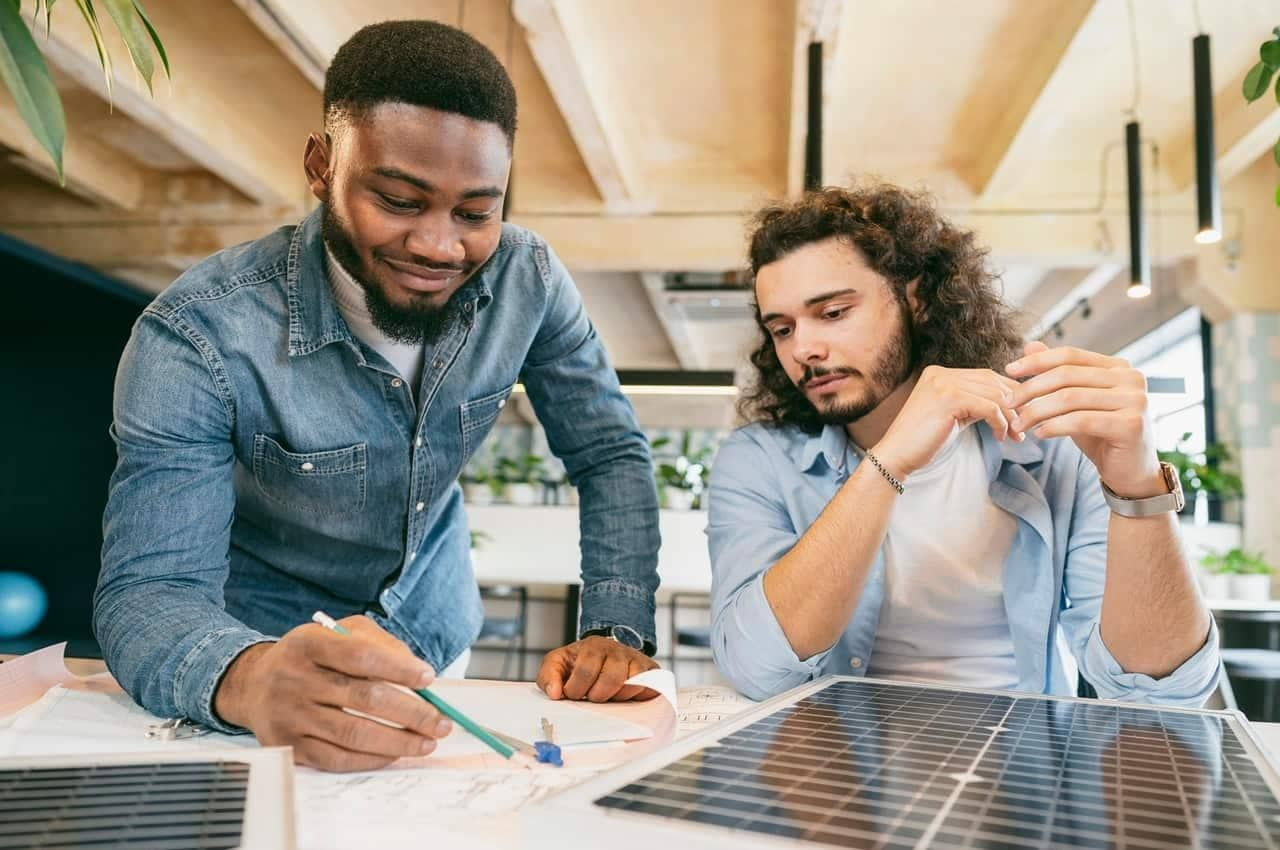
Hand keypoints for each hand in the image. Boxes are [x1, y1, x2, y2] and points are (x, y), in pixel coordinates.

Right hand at [213, 615, 451, 771]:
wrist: (255, 684)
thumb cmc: (312, 656)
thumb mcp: (341, 632)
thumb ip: (380, 644)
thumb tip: (419, 673)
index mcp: (308, 643)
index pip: (360, 656)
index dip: (398, 668)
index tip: (429, 678)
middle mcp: (294, 679)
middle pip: (363, 699)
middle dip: (411, 713)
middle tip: (441, 723)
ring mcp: (290, 716)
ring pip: (354, 734)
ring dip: (398, 741)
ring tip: (427, 742)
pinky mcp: (289, 746)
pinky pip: (337, 759)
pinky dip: (372, 759)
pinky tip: (395, 753)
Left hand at [536, 636, 659, 701]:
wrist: (605, 654)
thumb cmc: (579, 662)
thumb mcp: (558, 664)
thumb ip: (548, 676)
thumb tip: (554, 693)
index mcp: (593, 646)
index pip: (586, 671)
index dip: (576, 689)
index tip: (573, 694)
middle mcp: (617, 649)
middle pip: (612, 679)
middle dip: (598, 695)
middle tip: (592, 697)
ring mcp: (636, 659)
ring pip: (632, 684)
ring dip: (617, 697)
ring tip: (608, 695)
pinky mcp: (651, 670)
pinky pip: (649, 688)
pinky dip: (637, 696)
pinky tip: (625, 695)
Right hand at [874, 365, 1023, 478]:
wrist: (896, 456)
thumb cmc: (924, 442)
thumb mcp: (953, 416)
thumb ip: (973, 404)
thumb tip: (1008, 405)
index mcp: (940, 373)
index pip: (986, 376)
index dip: (1009, 394)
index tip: (1023, 414)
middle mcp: (941, 373)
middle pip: (993, 381)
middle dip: (1015, 404)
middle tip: (1026, 426)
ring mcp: (944, 384)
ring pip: (994, 394)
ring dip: (1011, 416)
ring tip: (1017, 436)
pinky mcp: (949, 399)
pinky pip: (989, 407)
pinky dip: (1001, 423)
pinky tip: (1001, 437)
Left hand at [1008, 341, 1162, 497]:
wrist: (1130, 472)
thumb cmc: (1101, 435)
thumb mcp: (1076, 402)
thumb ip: (1058, 374)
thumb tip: (1030, 345)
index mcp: (1119, 367)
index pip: (1070, 355)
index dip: (1037, 361)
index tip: (1009, 370)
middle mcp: (1131, 378)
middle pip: (1067, 375)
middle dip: (1031, 389)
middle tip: (1007, 403)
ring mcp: (1135, 400)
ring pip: (1070, 398)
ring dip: (1036, 411)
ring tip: (1018, 424)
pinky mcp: (1131, 424)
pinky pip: (1080, 420)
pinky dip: (1054, 426)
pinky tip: (1039, 434)